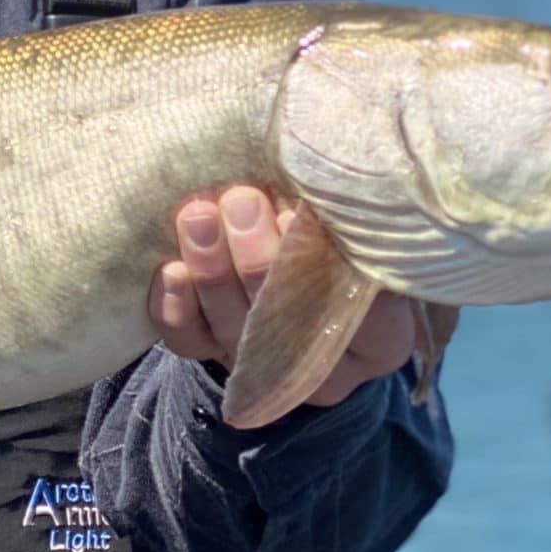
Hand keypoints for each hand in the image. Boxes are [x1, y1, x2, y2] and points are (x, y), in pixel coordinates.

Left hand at [148, 186, 443, 411]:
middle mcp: (320, 365)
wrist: (294, 267)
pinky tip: (171, 268)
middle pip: (284, 317)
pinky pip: (188, 339)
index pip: (362, 316)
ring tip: (198, 214)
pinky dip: (176, 304)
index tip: (301, 215)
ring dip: (211, 266)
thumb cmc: (341, 239)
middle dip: (258, 256)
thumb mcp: (360, 234)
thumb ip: (348, 223)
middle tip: (242, 201)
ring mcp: (261, 363)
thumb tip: (322, 186)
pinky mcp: (211, 353)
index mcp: (379, 340)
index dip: (329, 266)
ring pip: (231, 326)